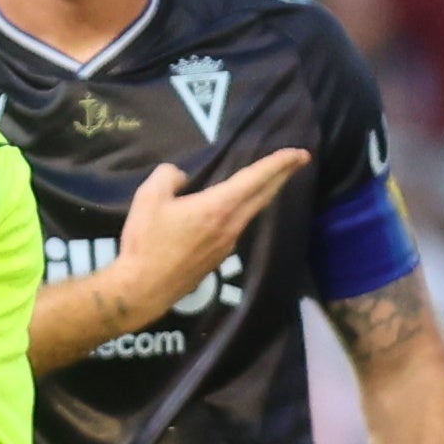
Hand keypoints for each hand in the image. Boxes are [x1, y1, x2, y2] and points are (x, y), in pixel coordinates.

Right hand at [107, 147, 307, 319]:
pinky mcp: (218, 257)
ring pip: (253, 211)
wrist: (143, 289)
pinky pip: (239, 225)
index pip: (256, 178)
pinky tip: (238, 207)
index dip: (279, 163)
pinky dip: (248, 209)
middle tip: (299, 159)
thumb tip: (181, 177)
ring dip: (266, 192)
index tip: (299, 153)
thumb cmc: (146, 243)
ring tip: (272, 179)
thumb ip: (168, 176)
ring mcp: (227, 244)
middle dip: (283, 175)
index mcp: (218, 207)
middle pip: (264, 195)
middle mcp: (231, 225)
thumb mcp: (149, 198)